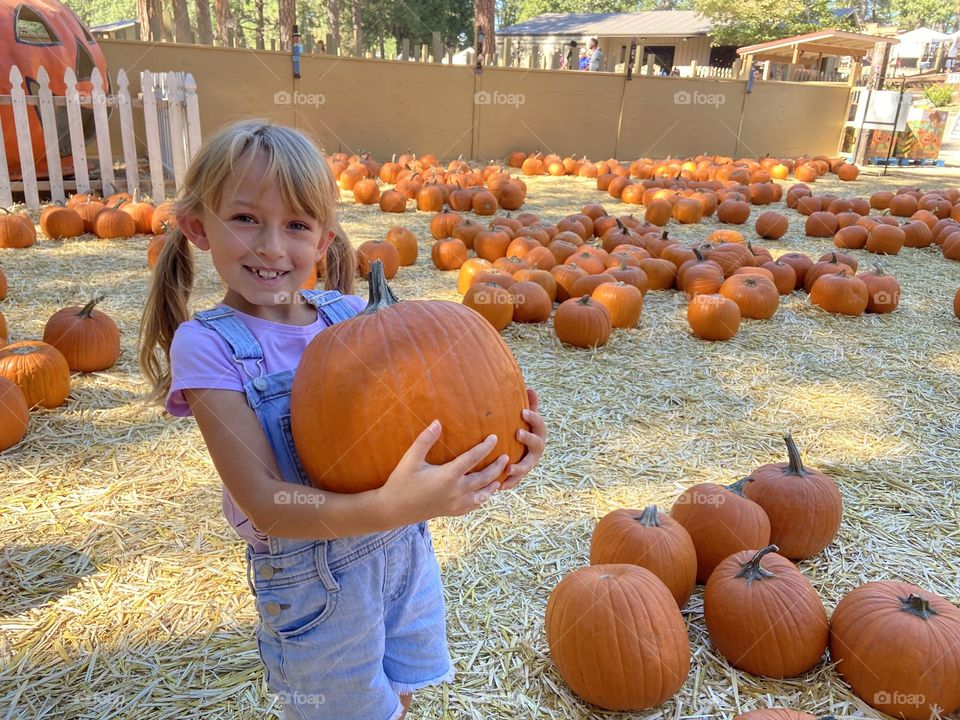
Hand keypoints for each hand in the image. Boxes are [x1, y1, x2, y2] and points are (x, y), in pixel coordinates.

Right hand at [377, 421, 509, 524]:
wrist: (393, 509)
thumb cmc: (400, 482)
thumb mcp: (410, 459)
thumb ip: (425, 440)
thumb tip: (437, 422)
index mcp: (447, 476)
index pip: (472, 458)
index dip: (485, 447)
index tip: (494, 437)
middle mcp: (455, 491)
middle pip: (483, 477)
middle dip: (497, 466)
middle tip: (506, 456)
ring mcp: (455, 503)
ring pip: (482, 494)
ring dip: (492, 485)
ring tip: (501, 477)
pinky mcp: (451, 511)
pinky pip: (473, 506)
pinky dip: (482, 499)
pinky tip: (485, 495)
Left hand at [500, 388, 545, 490]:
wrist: (517, 451)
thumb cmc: (519, 430)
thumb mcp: (525, 418)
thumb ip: (529, 405)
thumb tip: (531, 388)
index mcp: (538, 433)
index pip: (539, 425)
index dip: (533, 418)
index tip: (522, 412)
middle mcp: (536, 449)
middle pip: (537, 445)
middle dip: (528, 439)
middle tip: (517, 433)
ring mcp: (529, 463)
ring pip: (527, 466)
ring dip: (519, 467)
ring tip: (509, 468)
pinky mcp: (520, 475)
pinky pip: (516, 481)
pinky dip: (509, 483)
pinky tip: (500, 486)